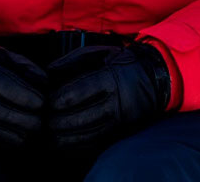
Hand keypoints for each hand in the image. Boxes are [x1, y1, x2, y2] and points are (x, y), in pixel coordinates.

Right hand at [0, 39, 46, 150]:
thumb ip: (26, 67)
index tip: (41, 102)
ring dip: (10, 132)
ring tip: (31, 134)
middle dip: (19, 117)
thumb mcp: (5, 55)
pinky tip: (16, 140)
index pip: (1, 83)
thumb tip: (45, 83)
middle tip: (40, 122)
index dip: (22, 94)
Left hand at [46, 42, 170, 152]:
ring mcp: (120, 121)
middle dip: (58, 122)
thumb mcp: (101, 53)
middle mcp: (116, 102)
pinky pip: (96, 144)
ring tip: (50, 137)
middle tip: (44, 122)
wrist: (156, 79)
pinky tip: (65, 144)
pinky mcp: (121, 133)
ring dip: (65, 139)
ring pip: (87, 135)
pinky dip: (77, 147)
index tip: (47, 103)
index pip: (79, 92)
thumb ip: (73, 60)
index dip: (59, 100)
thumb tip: (47, 74)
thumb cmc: (122, 63)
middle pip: (81, 118)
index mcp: (110, 79)